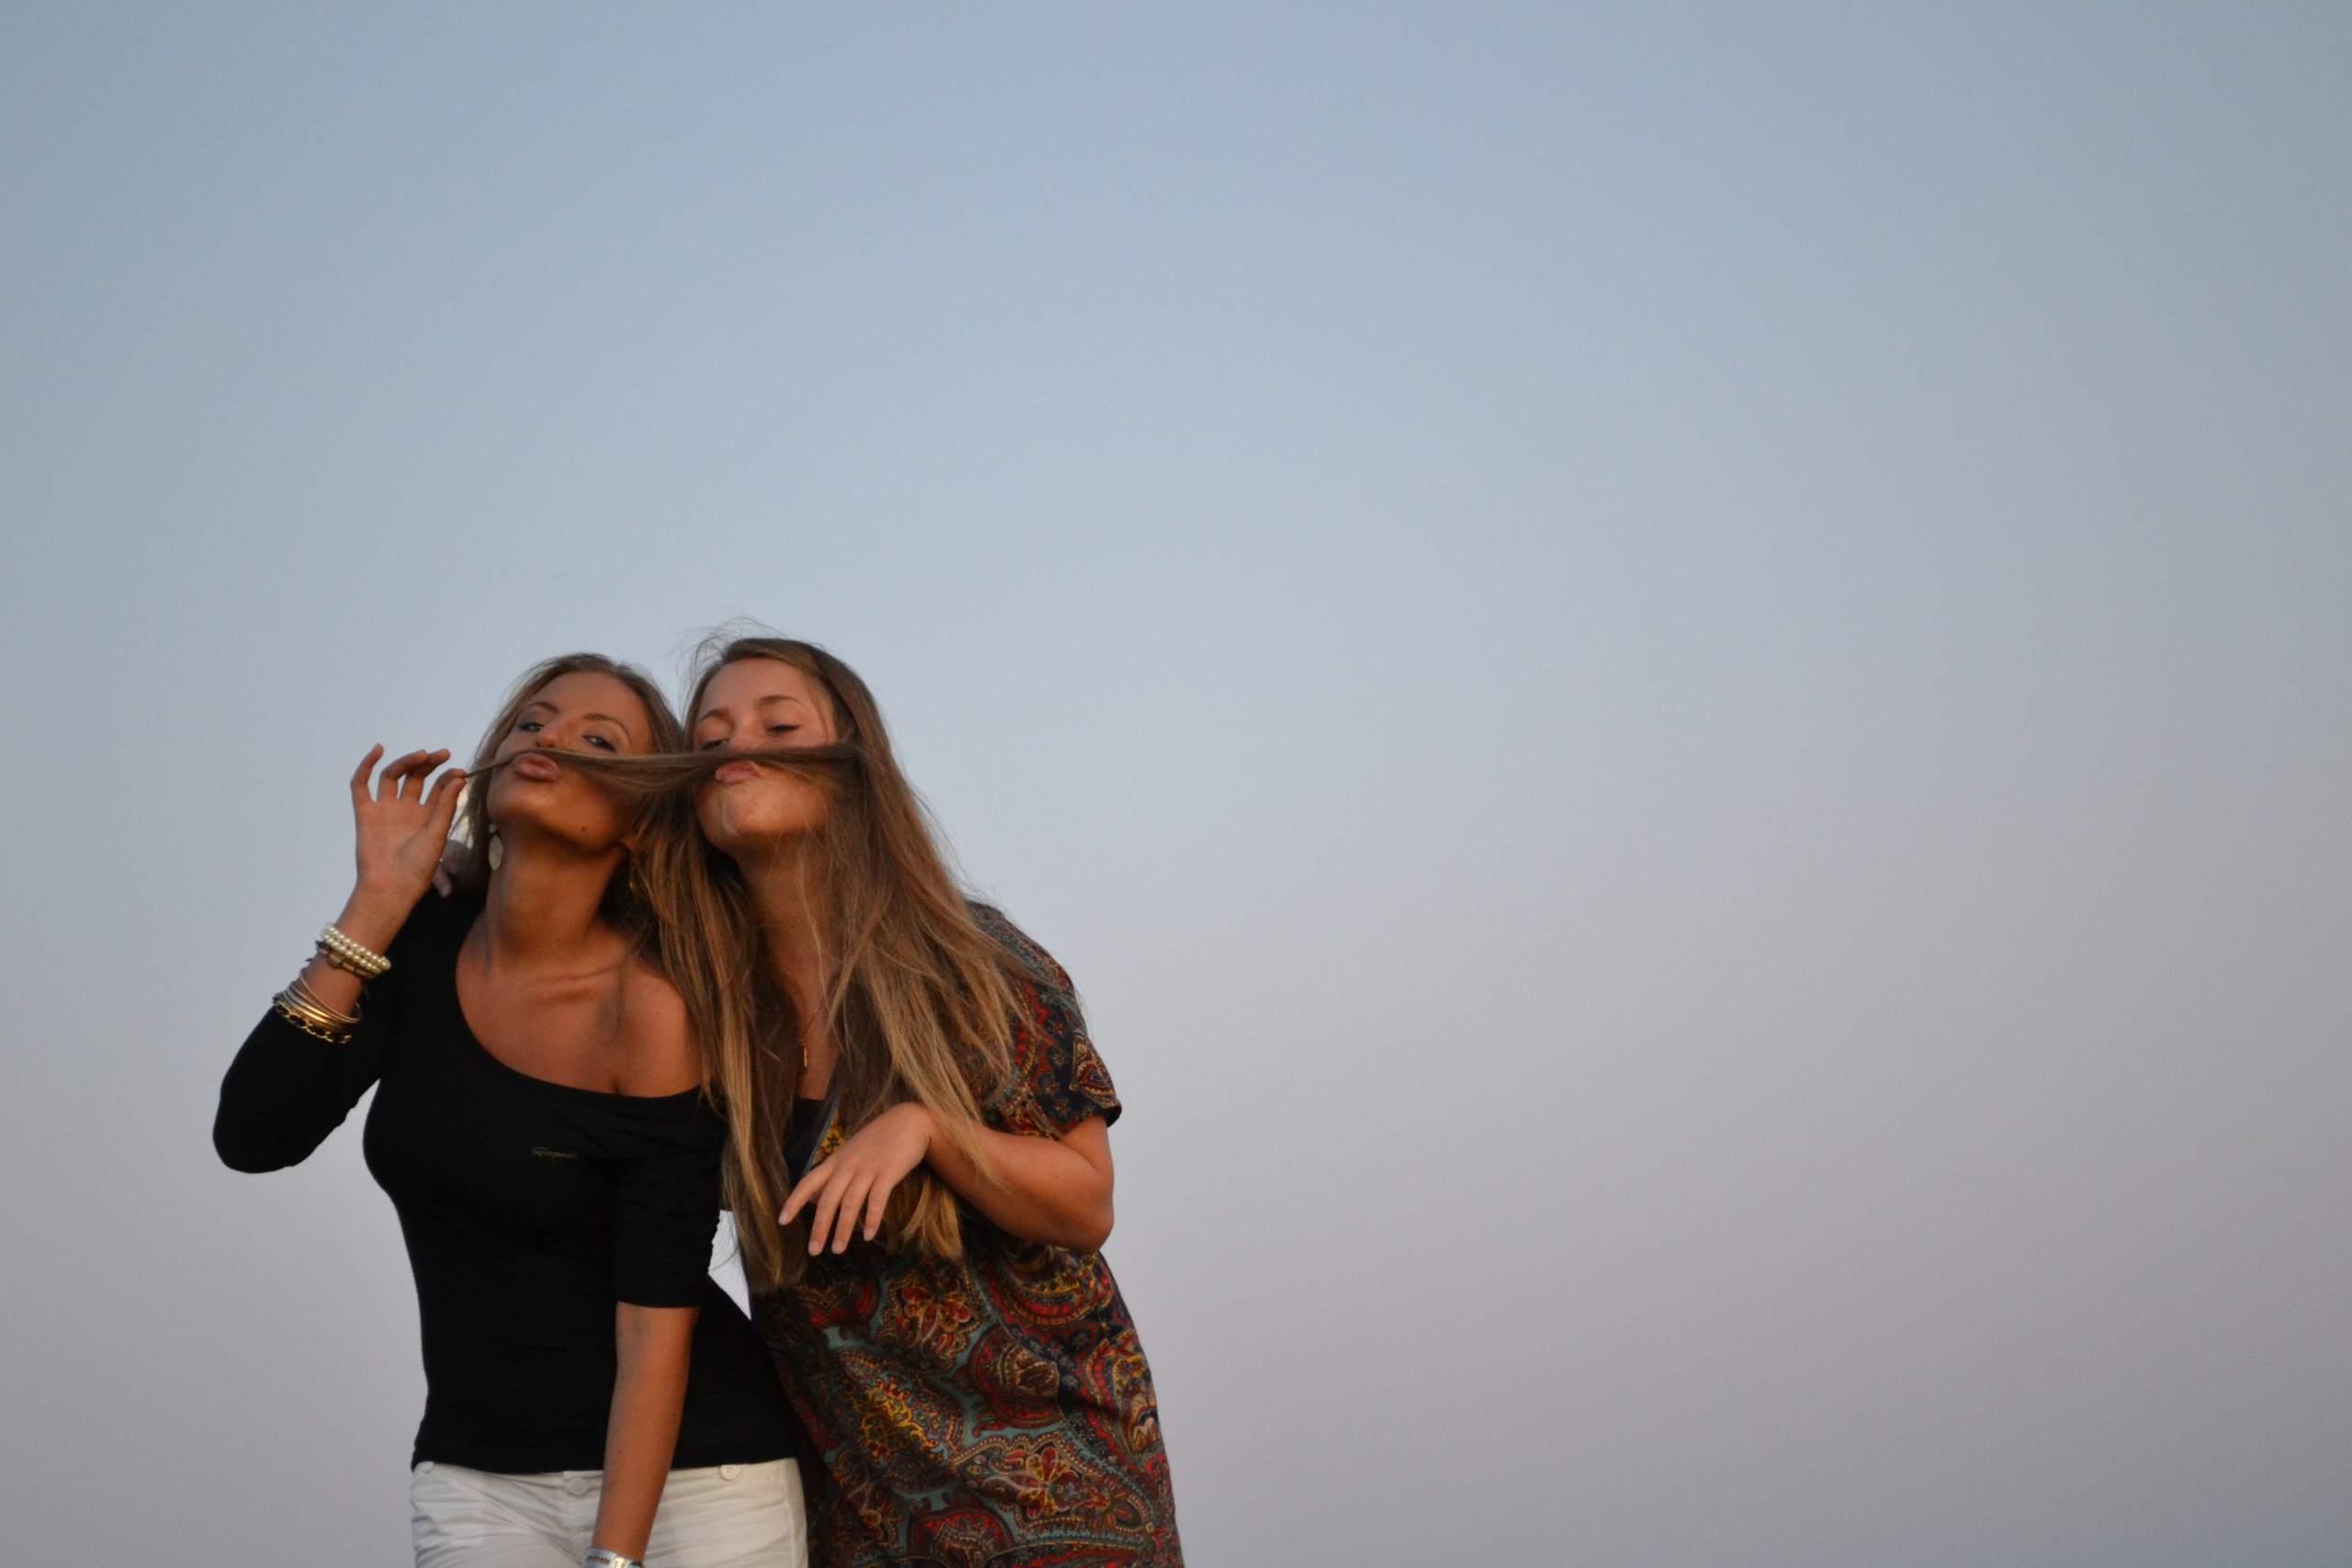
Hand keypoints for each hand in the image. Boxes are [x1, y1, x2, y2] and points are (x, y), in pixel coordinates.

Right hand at [349, 746, 465, 912]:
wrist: (390, 887)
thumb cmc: (418, 868)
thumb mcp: (438, 834)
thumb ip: (446, 806)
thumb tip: (459, 777)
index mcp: (427, 817)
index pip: (438, 788)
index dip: (447, 777)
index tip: (459, 771)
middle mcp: (406, 810)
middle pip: (415, 778)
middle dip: (428, 764)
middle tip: (442, 754)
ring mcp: (384, 810)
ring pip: (392, 776)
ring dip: (406, 762)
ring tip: (421, 755)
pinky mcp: (365, 813)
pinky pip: (361, 785)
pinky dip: (366, 766)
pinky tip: (378, 750)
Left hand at [780, 1103, 934, 1253]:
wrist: (909, 1121)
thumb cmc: (879, 1139)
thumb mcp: (850, 1153)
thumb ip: (833, 1174)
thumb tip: (814, 1200)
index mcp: (836, 1161)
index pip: (808, 1182)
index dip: (794, 1202)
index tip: (782, 1221)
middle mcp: (847, 1165)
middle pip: (828, 1199)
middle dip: (819, 1227)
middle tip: (814, 1251)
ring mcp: (868, 1168)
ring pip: (850, 1202)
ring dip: (843, 1229)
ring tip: (838, 1250)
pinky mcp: (888, 1172)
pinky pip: (877, 1199)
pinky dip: (872, 1218)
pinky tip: (868, 1235)